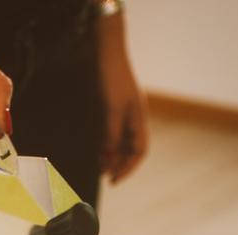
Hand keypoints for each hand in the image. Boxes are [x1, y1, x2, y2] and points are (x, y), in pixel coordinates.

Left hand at [95, 12, 147, 182]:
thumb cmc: (112, 77)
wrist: (107, 52)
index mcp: (139, 119)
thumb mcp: (112, 109)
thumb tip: (110, 158)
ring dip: (112, 155)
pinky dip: (107, 143)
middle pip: (131, 149)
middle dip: (119, 163)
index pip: (140, 151)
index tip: (114, 180)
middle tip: (104, 175)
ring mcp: (125, 114)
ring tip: (99, 165)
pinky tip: (98, 150)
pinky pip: (113, 133)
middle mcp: (135, 119)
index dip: (129, 168)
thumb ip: (111, 134)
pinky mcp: (114, 109)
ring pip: (121, 142)